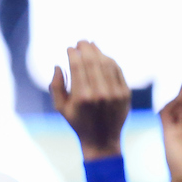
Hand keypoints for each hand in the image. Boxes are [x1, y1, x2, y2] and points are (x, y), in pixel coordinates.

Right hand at [50, 41, 130, 159]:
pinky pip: (117, 70)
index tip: (69, 48)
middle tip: (81, 41)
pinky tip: (103, 56)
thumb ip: (55, 86)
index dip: (73, 53)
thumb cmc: (78, 122)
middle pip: (92, 61)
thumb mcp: (60, 108)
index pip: (77, 66)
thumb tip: (58, 66)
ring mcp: (115, 93)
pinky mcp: (125, 93)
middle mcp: (100, 93)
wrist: (102, 140)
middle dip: (85, 47)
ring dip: (98, 51)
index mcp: (82, 96)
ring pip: (106, 63)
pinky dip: (109, 60)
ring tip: (91, 45)